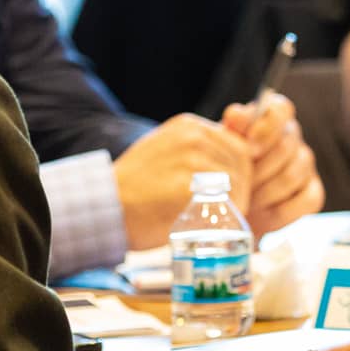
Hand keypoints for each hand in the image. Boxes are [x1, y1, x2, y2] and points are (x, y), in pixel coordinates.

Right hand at [111, 114, 253, 248]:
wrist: (105, 205)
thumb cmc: (135, 187)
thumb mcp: (166, 152)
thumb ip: (195, 151)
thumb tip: (230, 163)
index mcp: (189, 126)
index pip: (238, 146)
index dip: (242, 172)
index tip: (235, 191)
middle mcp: (193, 136)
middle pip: (242, 163)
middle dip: (244, 188)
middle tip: (232, 209)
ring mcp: (191, 159)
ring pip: (238, 182)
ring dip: (238, 203)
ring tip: (223, 218)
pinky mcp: (187, 185)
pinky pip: (225, 200)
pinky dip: (226, 214)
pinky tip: (215, 224)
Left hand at [220, 93, 324, 235]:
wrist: (232, 209)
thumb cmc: (226, 172)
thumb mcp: (222, 151)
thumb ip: (230, 131)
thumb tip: (235, 115)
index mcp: (270, 120)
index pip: (281, 108)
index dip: (267, 127)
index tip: (248, 147)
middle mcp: (293, 139)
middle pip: (285, 146)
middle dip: (258, 169)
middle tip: (239, 184)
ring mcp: (306, 167)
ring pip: (292, 175)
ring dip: (264, 193)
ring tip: (246, 201)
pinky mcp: (313, 193)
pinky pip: (305, 200)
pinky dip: (280, 211)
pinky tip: (263, 214)